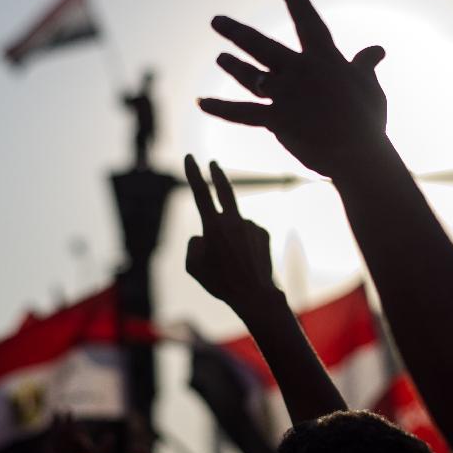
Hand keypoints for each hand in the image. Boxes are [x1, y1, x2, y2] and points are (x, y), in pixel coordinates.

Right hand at [184, 154, 277, 308]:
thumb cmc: (220, 283)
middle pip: (225, 190)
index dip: (193, 173)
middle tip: (214, 163)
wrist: (255, 295)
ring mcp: (251, 225)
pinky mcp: (263, 233)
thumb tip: (203, 235)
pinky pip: (247, 233)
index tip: (189, 157)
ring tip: (232, 262)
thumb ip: (194, 245)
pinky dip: (243, 243)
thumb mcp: (193, 266)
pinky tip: (245, 260)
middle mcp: (233, 221)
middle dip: (217, 174)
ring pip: (234, 225)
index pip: (200, 192)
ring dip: (229, 238)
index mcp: (213, 226)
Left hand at [199, 0, 387, 178]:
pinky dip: (220, 108)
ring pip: (251, 75)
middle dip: (237, 32)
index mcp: (325, 59)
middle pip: (262, 46)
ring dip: (233, 65)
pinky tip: (200, 102)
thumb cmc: (368, 121)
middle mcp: (300, 71)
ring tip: (220, 57)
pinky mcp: (275, 119)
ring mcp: (285, 94)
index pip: (307, 21)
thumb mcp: (370, 87)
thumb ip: (365, 65)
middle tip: (216, 20)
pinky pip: (242, 112)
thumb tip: (377, 49)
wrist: (358, 152)